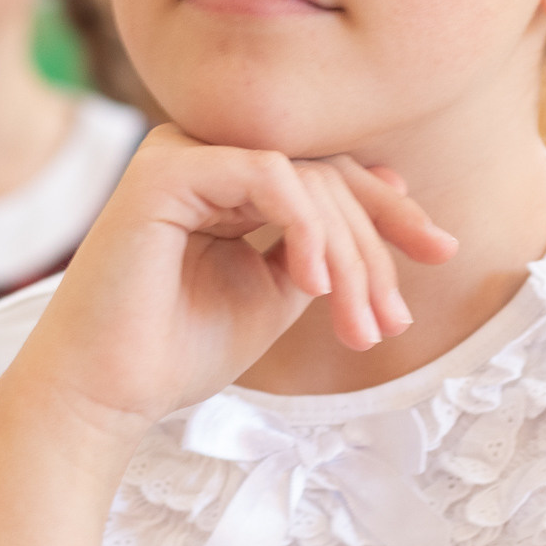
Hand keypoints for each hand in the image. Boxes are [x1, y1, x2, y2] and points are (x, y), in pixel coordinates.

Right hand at [0, 125, 459, 447]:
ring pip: (306, 179)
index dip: (389, 211)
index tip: (441, 251)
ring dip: (346, 255)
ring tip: (355, 322)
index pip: (327, 174)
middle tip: (389, 321)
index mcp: (228, 177)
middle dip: (374, 249)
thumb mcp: (277, 292)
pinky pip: (269, 176)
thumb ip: (322, 245)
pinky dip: (305, 229)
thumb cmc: (179, 349)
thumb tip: (393, 193)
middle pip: (326, 175)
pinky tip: (313, 282)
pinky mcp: (167, 168)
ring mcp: (183, 152)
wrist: (104, 393)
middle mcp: (205, 153)